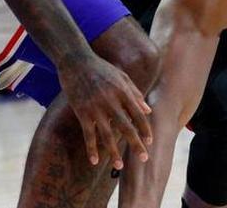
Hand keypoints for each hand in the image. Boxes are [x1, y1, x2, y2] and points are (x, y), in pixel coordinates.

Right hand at [57, 53, 152, 169]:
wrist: (75, 61)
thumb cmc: (101, 68)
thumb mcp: (122, 76)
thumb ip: (135, 93)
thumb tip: (147, 111)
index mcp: (123, 92)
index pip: (138, 114)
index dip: (145, 129)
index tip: (150, 141)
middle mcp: (111, 101)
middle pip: (127, 127)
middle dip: (136, 144)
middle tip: (144, 158)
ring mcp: (95, 108)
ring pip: (107, 135)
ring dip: (114, 152)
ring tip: (120, 165)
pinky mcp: (82, 112)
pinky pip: (88, 134)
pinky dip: (91, 148)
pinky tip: (95, 161)